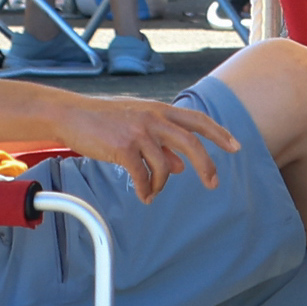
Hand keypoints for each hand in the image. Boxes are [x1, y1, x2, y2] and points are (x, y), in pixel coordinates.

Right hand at [32, 93, 233, 197]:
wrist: (71, 115)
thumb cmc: (105, 119)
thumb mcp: (138, 124)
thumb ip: (162, 142)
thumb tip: (181, 165)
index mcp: (160, 110)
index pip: (198, 120)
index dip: (219, 133)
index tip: (235, 146)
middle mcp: (154, 118)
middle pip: (191, 143)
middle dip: (206, 165)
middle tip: (213, 183)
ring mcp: (138, 132)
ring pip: (165, 165)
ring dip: (163, 184)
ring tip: (155, 192)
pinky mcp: (122, 148)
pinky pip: (142, 175)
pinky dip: (146, 189)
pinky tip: (144, 195)